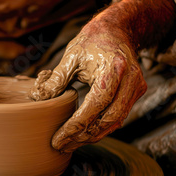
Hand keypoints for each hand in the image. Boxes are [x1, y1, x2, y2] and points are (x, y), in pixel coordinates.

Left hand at [30, 0, 175, 151]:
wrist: (117, 30)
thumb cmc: (92, 41)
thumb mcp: (70, 56)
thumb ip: (56, 80)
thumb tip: (39, 99)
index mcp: (113, 70)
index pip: (94, 107)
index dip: (75, 127)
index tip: (57, 139)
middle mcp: (130, 81)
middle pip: (107, 120)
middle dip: (83, 137)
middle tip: (62, 146)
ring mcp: (136, 88)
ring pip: (115, 122)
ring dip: (92, 136)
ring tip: (70, 143)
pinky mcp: (136, 93)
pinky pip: (119, 116)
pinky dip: (101, 127)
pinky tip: (84, 133)